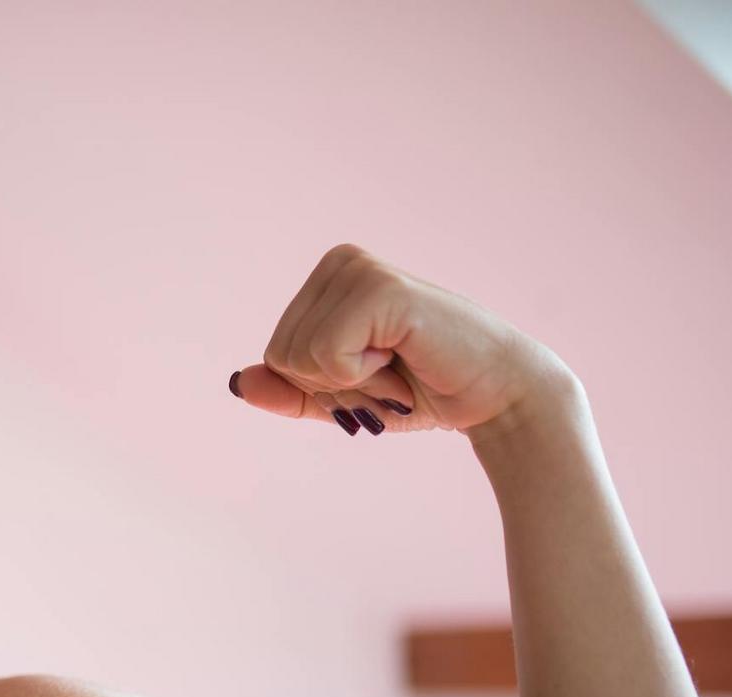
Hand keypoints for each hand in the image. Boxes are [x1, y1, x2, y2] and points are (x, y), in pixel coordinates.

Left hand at [229, 243, 581, 438]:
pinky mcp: (380, 290)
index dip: (321, 385)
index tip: (374, 373)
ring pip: (298, 358)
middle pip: (280, 356)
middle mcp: (341, 263)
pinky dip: (363, 377)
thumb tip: (238, 382)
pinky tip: (404, 355)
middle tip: (390, 372)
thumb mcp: (339, 398)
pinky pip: (326, 358)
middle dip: (333, 386)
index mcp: (327, 280)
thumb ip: (289, 391)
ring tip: (399, 364)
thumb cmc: (420, 392)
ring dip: (353, 383)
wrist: (493, 397)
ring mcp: (361, 270)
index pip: (274, 355)